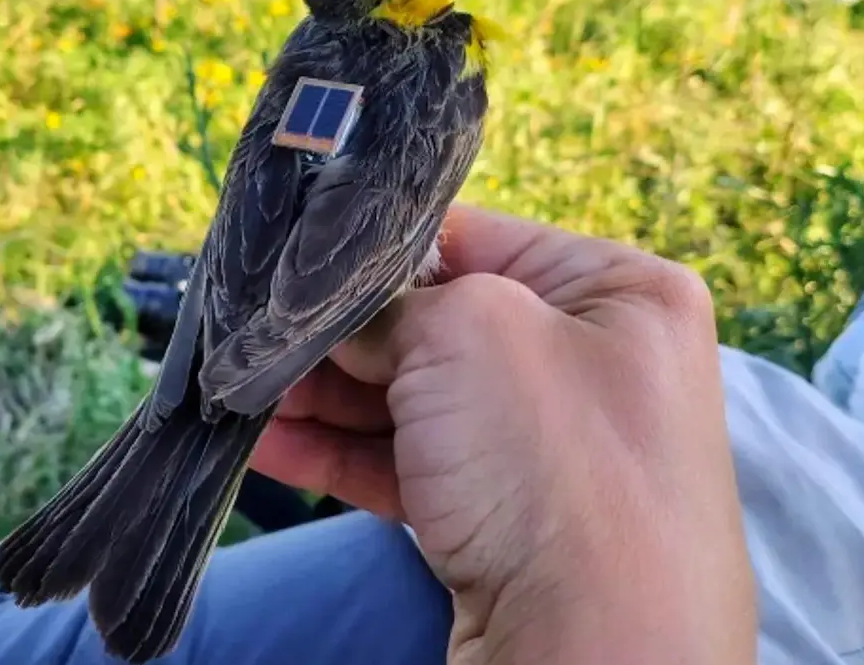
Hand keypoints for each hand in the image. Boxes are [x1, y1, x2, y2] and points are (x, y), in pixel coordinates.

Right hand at [251, 206, 755, 664]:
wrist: (593, 655)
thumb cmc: (552, 465)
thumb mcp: (467, 332)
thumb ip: (393, 305)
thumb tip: (343, 315)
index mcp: (617, 292)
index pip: (475, 239)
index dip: (382, 251)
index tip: (300, 264)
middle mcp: (592, 362)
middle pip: (437, 324)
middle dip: (342, 336)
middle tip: (260, 337)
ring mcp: (548, 447)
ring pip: (415, 401)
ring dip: (326, 398)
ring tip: (246, 393)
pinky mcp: (505, 516)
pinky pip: (412, 465)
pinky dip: (341, 454)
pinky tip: (270, 445)